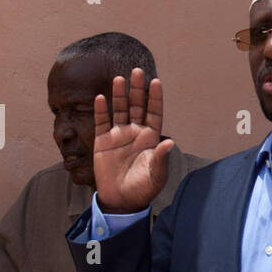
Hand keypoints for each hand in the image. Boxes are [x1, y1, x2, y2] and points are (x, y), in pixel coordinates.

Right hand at [93, 67, 172, 212]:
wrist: (122, 201)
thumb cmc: (143, 189)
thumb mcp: (156, 175)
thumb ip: (161, 158)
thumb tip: (169, 142)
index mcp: (150, 138)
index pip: (154, 112)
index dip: (155, 98)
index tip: (156, 81)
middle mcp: (135, 132)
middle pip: (137, 106)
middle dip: (137, 89)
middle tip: (138, 71)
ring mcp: (118, 135)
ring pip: (119, 110)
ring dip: (119, 95)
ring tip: (120, 79)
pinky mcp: (102, 142)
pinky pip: (101, 122)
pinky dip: (101, 111)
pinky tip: (101, 98)